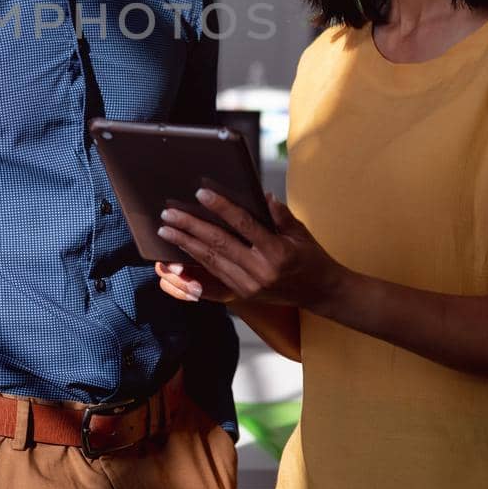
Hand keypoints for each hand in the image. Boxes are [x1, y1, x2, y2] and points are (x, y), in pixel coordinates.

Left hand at [156, 190, 344, 312]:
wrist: (321, 292)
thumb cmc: (310, 256)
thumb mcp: (300, 232)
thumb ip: (280, 214)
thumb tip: (261, 196)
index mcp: (277, 251)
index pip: (243, 225)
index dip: (221, 208)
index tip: (200, 194)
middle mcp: (261, 271)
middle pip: (219, 244)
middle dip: (191, 227)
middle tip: (169, 214)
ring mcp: (250, 286)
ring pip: (211, 261)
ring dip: (186, 245)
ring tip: (167, 230)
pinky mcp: (243, 295)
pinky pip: (213, 281)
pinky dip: (193, 271)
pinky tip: (175, 265)